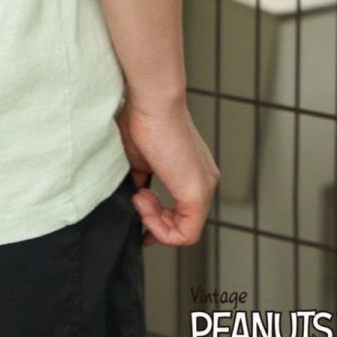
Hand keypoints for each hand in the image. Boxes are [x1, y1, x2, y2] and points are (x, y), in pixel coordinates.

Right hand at [116, 98, 218, 246]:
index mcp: (191, 171)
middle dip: (154, 220)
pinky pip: (185, 234)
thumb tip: (131, 198)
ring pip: (185, 231)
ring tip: (139, 194)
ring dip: (154, 221)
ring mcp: (204, 188)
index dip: (158, 220)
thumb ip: (139, 181)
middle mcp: (204, 181)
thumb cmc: (142, 118)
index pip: (180, 210)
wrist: (153, 102)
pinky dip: (160, 228)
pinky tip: (143, 199)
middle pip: (182, 223)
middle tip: (137, 198)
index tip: (137, 207)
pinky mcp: (197, 194)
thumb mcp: (138, 158)